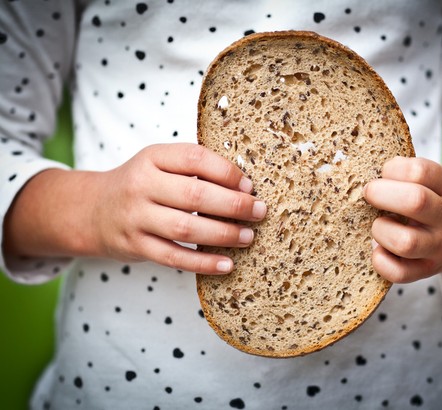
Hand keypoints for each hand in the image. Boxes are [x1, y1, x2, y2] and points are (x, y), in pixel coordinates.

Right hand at [90, 143, 266, 273]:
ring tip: (248, 237)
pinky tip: (227, 264)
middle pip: (194, 196)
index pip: (194, 158)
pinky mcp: (136, 246)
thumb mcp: (160, 164)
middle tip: (259, 212)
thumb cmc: (141, 184)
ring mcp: (136, 218)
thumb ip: (193, 169)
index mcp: (152, 157)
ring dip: (223, 234)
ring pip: (186, 229)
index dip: (227, 172)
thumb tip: (244, 187)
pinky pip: (174, 258)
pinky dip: (203, 263)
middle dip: (234, 206)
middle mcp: (141, 186)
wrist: (92, 210)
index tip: (249, 186)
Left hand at [362, 157, 441, 282]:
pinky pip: (400, 273)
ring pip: (405, 242)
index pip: (419, 171)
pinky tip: (379, 248)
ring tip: (379, 223)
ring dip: (380, 230)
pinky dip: (381, 261)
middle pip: (414, 202)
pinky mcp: (430, 269)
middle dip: (380, 194)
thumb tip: (368, 175)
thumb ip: (412, 174)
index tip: (384, 173)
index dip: (392, 169)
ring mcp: (441, 246)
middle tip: (370, 193)